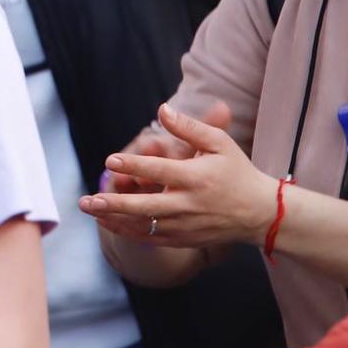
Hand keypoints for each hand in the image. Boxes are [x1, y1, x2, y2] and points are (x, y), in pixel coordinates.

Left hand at [81, 103, 274, 248]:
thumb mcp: (219, 143)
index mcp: (197, 178)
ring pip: (144, 225)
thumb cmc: (237, 172)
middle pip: (146, 206)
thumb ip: (189, 127)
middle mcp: (189, 205)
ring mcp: (186, 226)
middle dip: (114, 203)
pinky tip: (106, 222)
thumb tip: (162, 109)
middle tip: (87, 200)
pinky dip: (127, 231)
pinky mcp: (185, 239)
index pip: (160, 171)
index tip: (110, 160)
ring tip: (88, 209)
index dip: (134, 166)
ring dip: (114, 219)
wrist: (260, 213)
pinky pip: (151, 238)